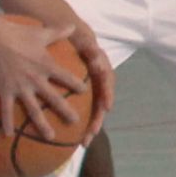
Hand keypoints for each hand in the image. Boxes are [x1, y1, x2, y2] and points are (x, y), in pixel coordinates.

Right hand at [0, 20, 87, 139]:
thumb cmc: (17, 33)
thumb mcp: (41, 32)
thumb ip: (58, 32)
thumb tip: (73, 26)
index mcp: (46, 65)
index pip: (66, 77)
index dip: (77, 85)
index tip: (86, 93)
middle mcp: (36, 79)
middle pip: (54, 99)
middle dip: (66, 111)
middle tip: (76, 123)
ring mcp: (20, 87)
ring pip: (34, 110)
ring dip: (43, 124)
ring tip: (51, 137)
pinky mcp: (5, 90)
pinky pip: (6, 110)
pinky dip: (8, 123)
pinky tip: (9, 135)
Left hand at [68, 23, 113, 146]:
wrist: (68, 36)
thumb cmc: (73, 35)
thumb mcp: (80, 34)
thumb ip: (88, 43)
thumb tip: (94, 53)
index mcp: (100, 66)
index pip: (107, 81)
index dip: (108, 94)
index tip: (107, 107)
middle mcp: (99, 80)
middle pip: (101, 102)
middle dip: (97, 119)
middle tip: (93, 132)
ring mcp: (92, 89)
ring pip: (94, 110)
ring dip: (90, 127)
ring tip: (85, 142)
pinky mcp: (83, 95)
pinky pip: (84, 111)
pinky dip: (81, 124)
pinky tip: (74, 139)